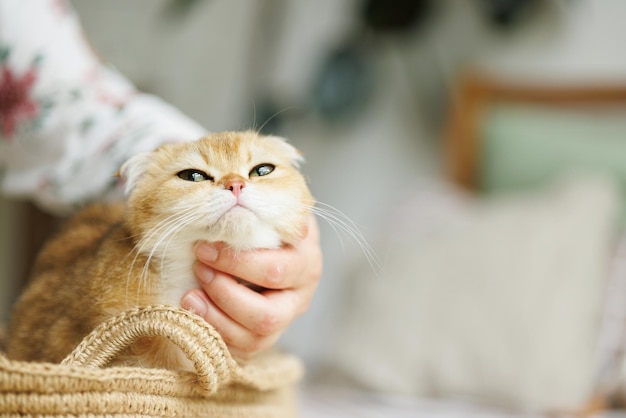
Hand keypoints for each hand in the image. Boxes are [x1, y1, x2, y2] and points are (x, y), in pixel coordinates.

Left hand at [181, 214, 321, 359]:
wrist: (270, 239)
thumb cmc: (264, 220)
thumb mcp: (269, 204)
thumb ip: (259, 201)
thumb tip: (232, 186)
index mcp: (306, 259)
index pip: (275, 270)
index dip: (235, 262)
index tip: (203, 245)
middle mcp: (300, 295)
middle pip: (267, 314)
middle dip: (224, 293)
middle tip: (199, 267)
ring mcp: (284, 320)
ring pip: (255, 337)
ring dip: (216, 316)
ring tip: (190, 294)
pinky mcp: (266, 337)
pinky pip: (243, 349)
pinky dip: (214, 331)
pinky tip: (195, 308)